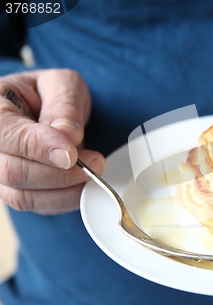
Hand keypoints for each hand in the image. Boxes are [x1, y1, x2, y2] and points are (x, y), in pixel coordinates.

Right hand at [0, 69, 105, 214]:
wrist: (42, 108)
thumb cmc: (46, 93)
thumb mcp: (60, 84)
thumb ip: (64, 105)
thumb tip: (68, 135)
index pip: (9, 136)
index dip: (40, 148)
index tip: (72, 154)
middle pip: (13, 172)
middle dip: (61, 173)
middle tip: (95, 162)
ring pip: (24, 196)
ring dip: (65, 190)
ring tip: (92, 171)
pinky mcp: (14, 190)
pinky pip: (37, 205)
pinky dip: (64, 199)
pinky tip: (82, 184)